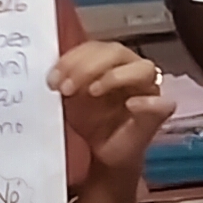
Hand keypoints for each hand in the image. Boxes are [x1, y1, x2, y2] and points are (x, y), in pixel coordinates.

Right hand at [52, 41, 176, 184]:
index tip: (95, 92)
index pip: (141, 69)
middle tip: (68, 88)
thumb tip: (141, 100)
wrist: (102, 152)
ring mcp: (107, 65)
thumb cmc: (123, 145)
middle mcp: (130, 68)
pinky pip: (76, 55)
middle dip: (89, 68)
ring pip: (94, 49)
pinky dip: (62, 65)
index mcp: (147, 85)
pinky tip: (52, 79)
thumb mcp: (137, 139)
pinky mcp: (86, 67)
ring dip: (73, 64)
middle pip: (114, 53)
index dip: (118, 76)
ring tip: (57, 85)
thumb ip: (150, 118)